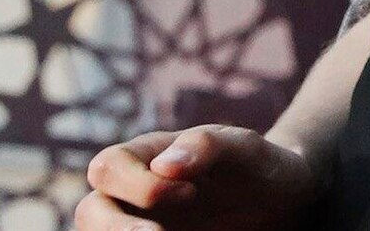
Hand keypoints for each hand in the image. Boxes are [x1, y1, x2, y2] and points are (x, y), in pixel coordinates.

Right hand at [76, 125, 321, 229]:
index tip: (190, 193)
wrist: (278, 200)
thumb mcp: (244, 148)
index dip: (139, 185)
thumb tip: (163, 166)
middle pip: (91, 209)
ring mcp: (140, 222)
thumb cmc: (257, 165)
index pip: (109, 166)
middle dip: (115, 228)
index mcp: (147, 155)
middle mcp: (133, 191)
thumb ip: (207, 147)